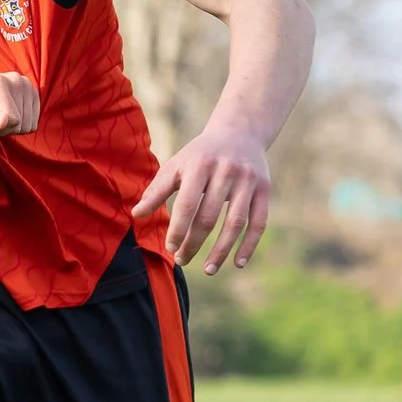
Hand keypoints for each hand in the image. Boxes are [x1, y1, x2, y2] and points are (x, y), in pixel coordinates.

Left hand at [0, 72, 39, 135]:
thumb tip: (4, 122)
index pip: (13, 119)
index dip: (0, 128)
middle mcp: (16, 80)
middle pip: (22, 123)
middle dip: (6, 127)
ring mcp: (26, 84)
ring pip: (29, 124)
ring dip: (13, 126)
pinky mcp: (33, 91)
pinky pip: (34, 121)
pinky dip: (21, 123)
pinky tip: (8, 113)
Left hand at [134, 123, 272, 273]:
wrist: (240, 132)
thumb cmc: (200, 155)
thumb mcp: (176, 165)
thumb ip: (157, 190)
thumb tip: (136, 215)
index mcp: (200, 165)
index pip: (187, 203)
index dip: (178, 229)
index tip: (170, 248)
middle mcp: (226, 172)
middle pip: (209, 216)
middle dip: (194, 242)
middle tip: (182, 260)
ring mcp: (248, 181)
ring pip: (235, 223)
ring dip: (222, 250)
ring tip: (208, 270)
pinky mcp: (264, 189)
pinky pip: (259, 222)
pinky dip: (250, 244)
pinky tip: (238, 262)